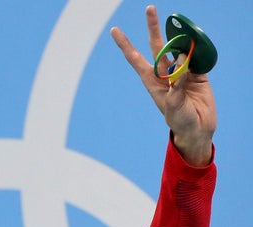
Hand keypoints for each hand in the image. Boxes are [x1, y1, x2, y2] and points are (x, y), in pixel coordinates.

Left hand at [111, 5, 215, 166]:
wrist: (198, 129)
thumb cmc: (180, 122)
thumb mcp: (175, 108)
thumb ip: (177, 89)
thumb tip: (181, 66)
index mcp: (152, 81)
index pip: (135, 59)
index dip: (125, 45)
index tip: (114, 30)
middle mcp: (165, 73)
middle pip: (157, 46)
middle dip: (153, 27)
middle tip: (150, 8)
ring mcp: (181, 72)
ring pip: (179, 48)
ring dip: (180, 36)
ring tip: (182, 27)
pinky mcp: (197, 74)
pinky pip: (196, 58)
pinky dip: (197, 51)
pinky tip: (198, 47)